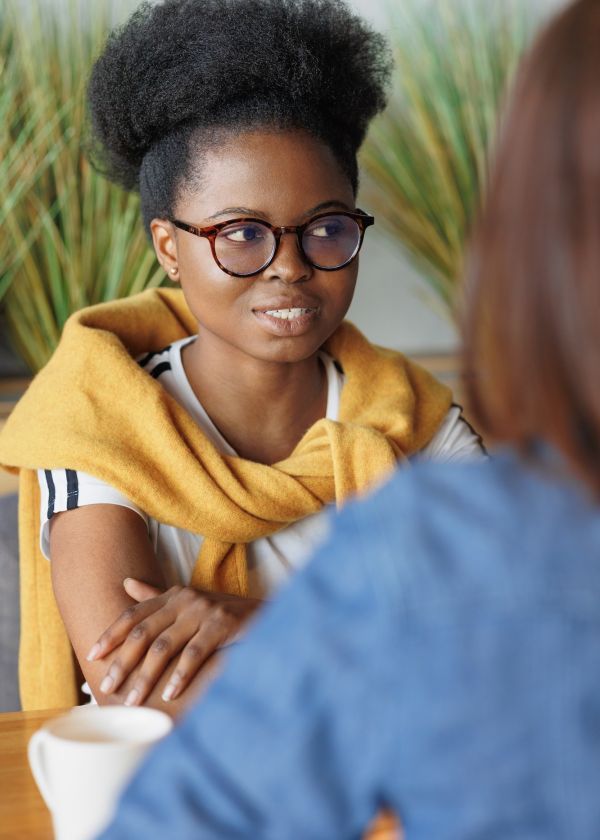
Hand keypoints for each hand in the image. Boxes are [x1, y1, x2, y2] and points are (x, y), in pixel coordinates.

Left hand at [86, 579, 260, 704]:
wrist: (267, 614)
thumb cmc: (222, 615)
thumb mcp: (188, 602)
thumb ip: (156, 596)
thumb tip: (125, 583)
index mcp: (174, 595)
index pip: (135, 613)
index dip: (112, 633)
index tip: (92, 655)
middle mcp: (185, 600)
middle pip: (143, 632)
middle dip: (123, 661)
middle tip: (108, 687)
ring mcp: (204, 611)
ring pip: (164, 646)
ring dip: (146, 676)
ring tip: (133, 700)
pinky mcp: (223, 625)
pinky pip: (195, 653)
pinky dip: (180, 675)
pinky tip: (169, 694)